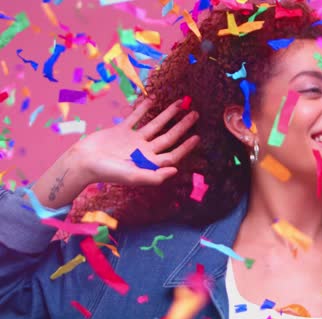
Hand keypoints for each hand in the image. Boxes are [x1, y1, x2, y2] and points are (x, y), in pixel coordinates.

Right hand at [71, 98, 199, 185]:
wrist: (82, 162)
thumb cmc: (107, 172)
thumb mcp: (133, 176)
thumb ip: (155, 176)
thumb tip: (176, 171)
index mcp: (149, 163)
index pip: (173, 154)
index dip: (186, 146)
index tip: (197, 136)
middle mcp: (144, 151)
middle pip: (168, 137)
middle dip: (182, 126)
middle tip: (195, 114)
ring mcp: (133, 140)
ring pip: (155, 125)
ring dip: (168, 114)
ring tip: (181, 103)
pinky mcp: (121, 131)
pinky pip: (135, 117)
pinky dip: (144, 108)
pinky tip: (153, 98)